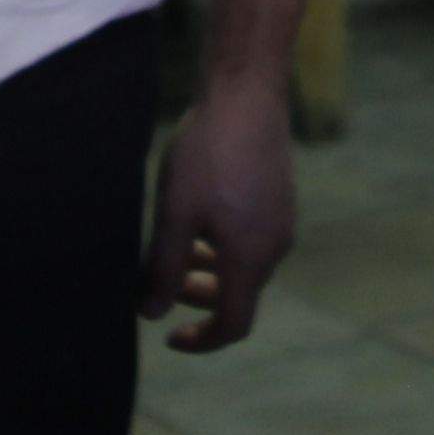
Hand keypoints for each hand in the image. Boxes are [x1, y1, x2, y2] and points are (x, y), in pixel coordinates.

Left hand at [141, 75, 298, 353]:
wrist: (246, 93)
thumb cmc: (207, 154)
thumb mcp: (175, 215)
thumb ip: (163, 270)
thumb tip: (151, 314)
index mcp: (250, 258)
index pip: (234, 325)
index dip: (202, 340)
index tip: (170, 337)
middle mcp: (275, 246)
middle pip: (238, 295)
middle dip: (197, 299)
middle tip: (158, 284)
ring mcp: (282, 221)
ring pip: (244, 266)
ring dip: (208, 270)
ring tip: (174, 247)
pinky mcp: (280, 198)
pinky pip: (252, 239)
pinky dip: (223, 246)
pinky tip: (198, 216)